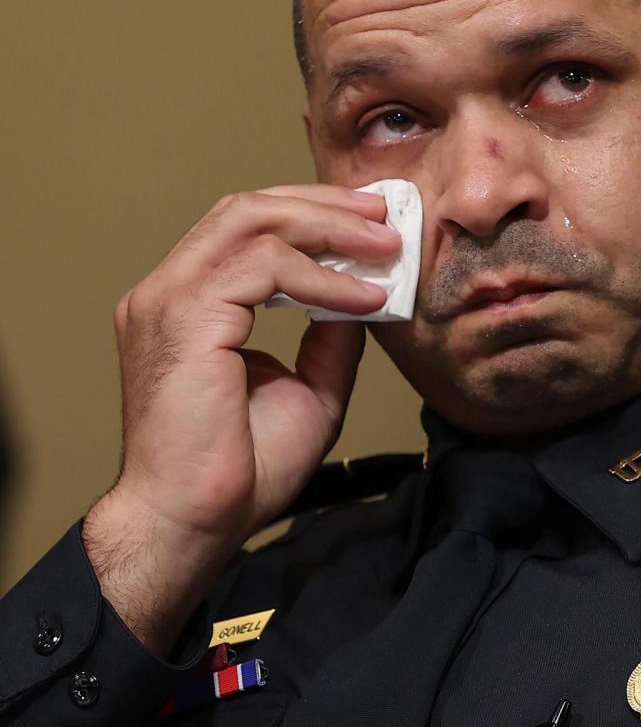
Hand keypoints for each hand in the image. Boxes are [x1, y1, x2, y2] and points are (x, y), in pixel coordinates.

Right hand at [82, 185, 401, 655]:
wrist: (197, 521)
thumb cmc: (240, 470)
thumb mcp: (308, 389)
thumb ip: (329, 337)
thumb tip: (361, 296)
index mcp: (189, 304)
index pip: (246, 229)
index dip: (311, 215)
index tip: (372, 223)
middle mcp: (169, 292)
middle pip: (247, 209)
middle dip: (323, 205)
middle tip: (385, 213)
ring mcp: (168, 300)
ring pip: (252, 222)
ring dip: (328, 228)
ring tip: (385, 244)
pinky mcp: (183, 318)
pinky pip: (264, 268)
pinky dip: (322, 277)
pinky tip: (365, 297)